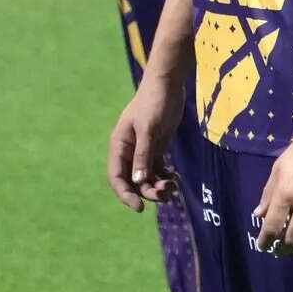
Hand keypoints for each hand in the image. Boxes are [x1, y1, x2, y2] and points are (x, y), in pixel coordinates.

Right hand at [107, 76, 185, 210]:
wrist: (168, 83)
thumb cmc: (155, 102)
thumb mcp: (149, 128)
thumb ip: (143, 155)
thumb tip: (138, 182)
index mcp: (120, 145)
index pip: (117, 177)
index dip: (125, 194)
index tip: (139, 207)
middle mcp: (129, 151)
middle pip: (133, 181)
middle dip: (148, 191)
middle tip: (167, 194)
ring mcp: (143, 150)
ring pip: (146, 178)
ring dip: (158, 187)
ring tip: (174, 186)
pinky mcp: (157, 147)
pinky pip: (157, 170)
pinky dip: (165, 177)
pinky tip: (176, 177)